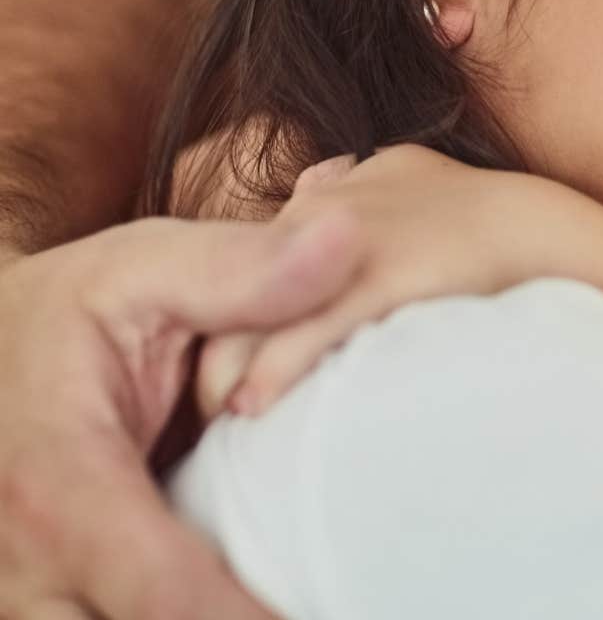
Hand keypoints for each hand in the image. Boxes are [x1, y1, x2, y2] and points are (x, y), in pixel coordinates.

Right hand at [0, 213, 363, 619]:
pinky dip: (174, 619)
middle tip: (328, 603)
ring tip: (296, 601)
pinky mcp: (35, 609)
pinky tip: (249, 602)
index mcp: (57, 483)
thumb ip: (239, 269)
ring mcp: (20, 600)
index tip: (333, 611)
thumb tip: (346, 242)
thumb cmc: (61, 311)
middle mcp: (24, 567)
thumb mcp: (137, 268)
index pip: (165, 598)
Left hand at [196, 145, 602, 419]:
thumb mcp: (441, 202)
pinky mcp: (391, 270)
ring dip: (232, 359)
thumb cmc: (523, 246)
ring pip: (261, 299)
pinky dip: (273, 368)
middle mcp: (352, 194)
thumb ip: (382, 204)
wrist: (586, 245)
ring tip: (226, 410)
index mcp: (368, 178)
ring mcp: (367, 228)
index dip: (250, 295)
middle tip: (212, 393)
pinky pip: (307, 325)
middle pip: (249, 266)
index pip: (277, 237)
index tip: (235, 341)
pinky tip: (257, 404)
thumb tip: (323, 195)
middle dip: (223, 327)